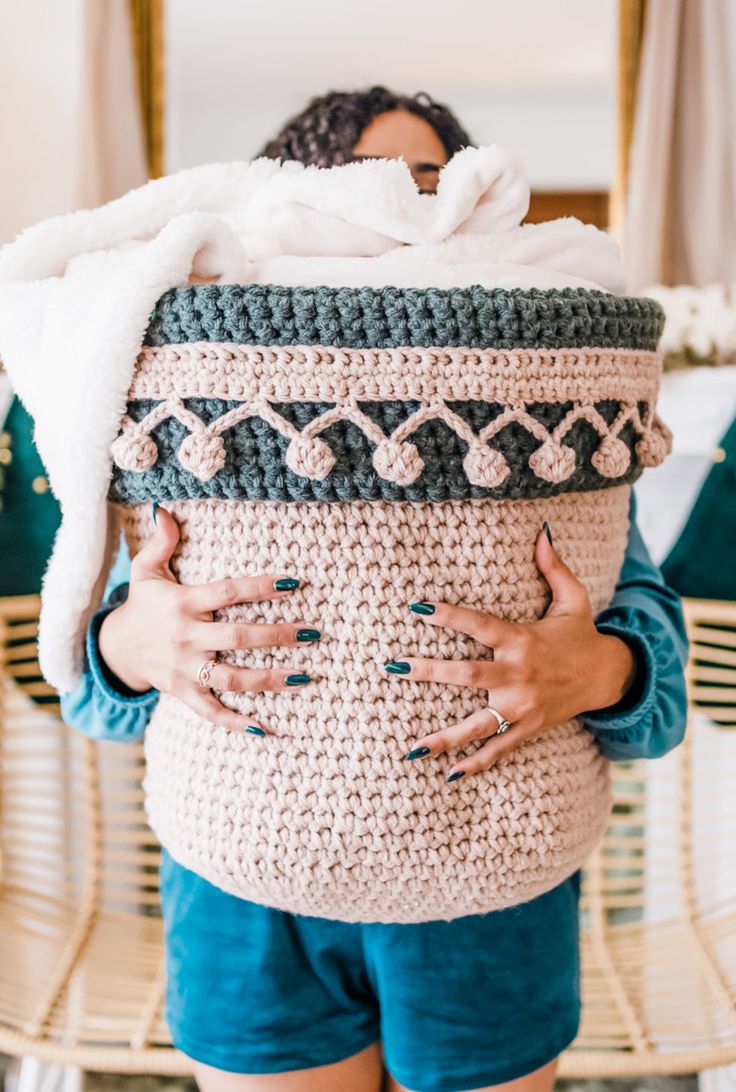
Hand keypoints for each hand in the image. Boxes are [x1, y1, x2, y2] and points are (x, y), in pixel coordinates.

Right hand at [98, 507, 319, 733]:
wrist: (116, 648)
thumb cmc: (143, 604)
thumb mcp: (146, 570)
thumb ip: (161, 541)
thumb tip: (165, 509)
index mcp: (183, 603)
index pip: (228, 593)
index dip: (260, 587)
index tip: (293, 583)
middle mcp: (185, 637)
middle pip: (238, 637)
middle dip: (278, 635)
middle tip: (313, 634)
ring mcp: (184, 669)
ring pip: (232, 678)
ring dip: (270, 679)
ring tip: (304, 677)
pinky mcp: (182, 692)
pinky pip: (210, 711)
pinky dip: (234, 722)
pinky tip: (264, 728)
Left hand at [387, 524, 637, 780]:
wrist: (610, 677)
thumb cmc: (580, 634)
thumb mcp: (573, 598)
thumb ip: (553, 566)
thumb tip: (543, 531)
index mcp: (523, 640)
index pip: (479, 625)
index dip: (449, 615)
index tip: (417, 608)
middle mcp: (519, 675)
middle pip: (467, 675)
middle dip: (429, 672)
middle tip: (394, 667)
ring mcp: (522, 706)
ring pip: (477, 724)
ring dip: (444, 737)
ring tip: (411, 747)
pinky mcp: (527, 728)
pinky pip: (498, 749)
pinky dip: (475, 764)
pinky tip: (447, 774)